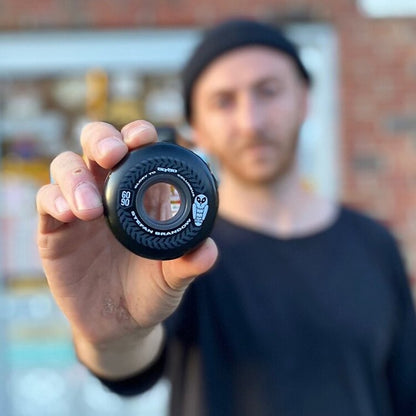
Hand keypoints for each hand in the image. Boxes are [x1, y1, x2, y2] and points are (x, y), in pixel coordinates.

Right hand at [36, 120, 217, 348]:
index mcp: (140, 194)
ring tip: (91, 208)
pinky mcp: (54, 230)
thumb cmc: (149, 292)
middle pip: (95, 144)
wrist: (119, 324)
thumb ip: (188, 264)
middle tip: (112, 155)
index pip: (136, 150)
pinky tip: (70, 215)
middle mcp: (107, 192)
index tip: (144, 137)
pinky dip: (54, 200)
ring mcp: (78, 209)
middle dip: (102, 139)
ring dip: (75, 177)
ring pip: (65, 167)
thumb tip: (209, 252)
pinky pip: (45, 202)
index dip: (137, 134)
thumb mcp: (172, 278)